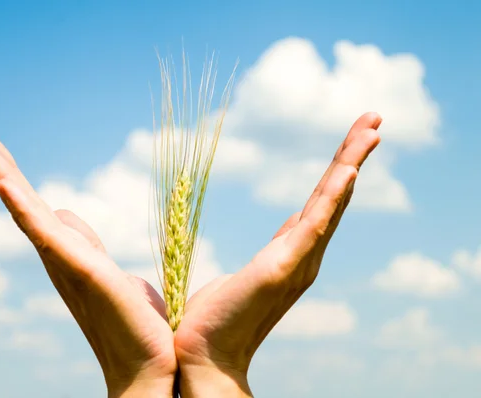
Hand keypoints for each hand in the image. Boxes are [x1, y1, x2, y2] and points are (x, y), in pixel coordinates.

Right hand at [0, 130, 176, 396]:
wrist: (149, 367)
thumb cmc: (134, 322)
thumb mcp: (108, 269)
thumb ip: (83, 243)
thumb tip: (64, 214)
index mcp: (66, 253)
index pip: (34, 206)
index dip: (12, 175)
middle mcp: (57, 258)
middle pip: (22, 202)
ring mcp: (66, 265)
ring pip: (26, 211)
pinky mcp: (83, 273)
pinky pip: (46, 236)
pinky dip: (24, 209)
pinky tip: (4, 184)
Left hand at [173, 112, 382, 396]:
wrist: (205, 355)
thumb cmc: (221, 316)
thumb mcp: (256, 268)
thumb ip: (281, 246)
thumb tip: (292, 222)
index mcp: (295, 252)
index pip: (322, 202)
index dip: (339, 172)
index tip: (352, 146)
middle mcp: (304, 256)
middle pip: (334, 196)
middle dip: (352, 155)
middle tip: (372, 120)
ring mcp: (297, 262)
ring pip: (330, 203)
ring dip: (350, 163)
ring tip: (370, 129)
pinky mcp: (282, 269)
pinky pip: (313, 225)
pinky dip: (332, 197)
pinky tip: (347, 171)